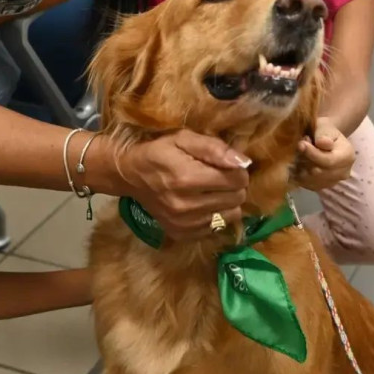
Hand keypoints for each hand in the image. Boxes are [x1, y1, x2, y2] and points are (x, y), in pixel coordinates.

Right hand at [118, 129, 250, 239]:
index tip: (225, 166)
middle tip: (218, 178)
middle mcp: (186, 205)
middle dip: (234, 186)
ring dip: (227, 202)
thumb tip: (243, 163)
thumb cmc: (158, 153)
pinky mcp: (182, 234)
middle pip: (237, 198)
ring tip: (211, 192)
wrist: (130, 177)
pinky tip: (202, 205)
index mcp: (187, 178)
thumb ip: (214, 148)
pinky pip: (217, 229)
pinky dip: (214, 216)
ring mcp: (184, 224)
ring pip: (231, 215)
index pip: (237, 179)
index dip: (237, 170)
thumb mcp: (183, 139)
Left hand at [295, 117, 354, 191]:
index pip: (328, 161)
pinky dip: (299, 175)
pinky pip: (306, 184)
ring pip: (310, 180)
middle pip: (318, 172)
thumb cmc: (324, 130)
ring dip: (300, 168)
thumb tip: (322, 144)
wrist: (324, 140)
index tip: (300, 144)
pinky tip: (299, 163)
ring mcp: (333, 182)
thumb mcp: (324, 127)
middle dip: (305, 160)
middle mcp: (344, 172)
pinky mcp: (321, 187)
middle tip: (299, 147)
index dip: (312, 154)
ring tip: (300, 154)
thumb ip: (323, 135)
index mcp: (348, 156)